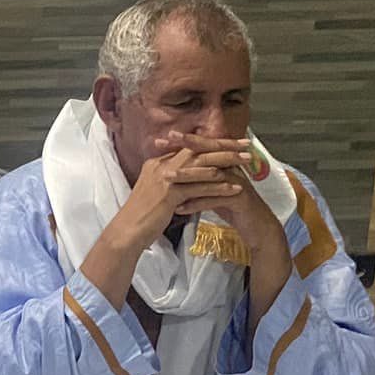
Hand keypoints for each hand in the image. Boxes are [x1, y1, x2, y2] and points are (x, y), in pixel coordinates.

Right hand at [117, 138, 252, 245]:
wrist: (127, 231)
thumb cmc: (143, 216)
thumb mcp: (157, 192)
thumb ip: (172, 182)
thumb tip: (189, 178)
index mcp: (157, 163)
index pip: (189, 148)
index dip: (211, 144)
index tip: (231, 142)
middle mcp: (161, 165)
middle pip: (198, 150)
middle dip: (224, 147)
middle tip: (246, 145)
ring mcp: (165, 178)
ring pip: (202, 165)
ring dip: (228, 163)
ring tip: (247, 162)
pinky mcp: (170, 192)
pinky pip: (200, 187)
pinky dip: (220, 187)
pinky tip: (236, 188)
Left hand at [163, 131, 283, 253]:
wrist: (254, 225)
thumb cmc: (229, 205)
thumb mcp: (211, 188)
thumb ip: (198, 176)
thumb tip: (174, 168)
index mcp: (224, 163)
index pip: (203, 147)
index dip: (182, 142)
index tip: (159, 140)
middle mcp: (232, 168)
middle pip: (208, 153)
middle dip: (184, 147)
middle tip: (161, 143)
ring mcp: (237, 182)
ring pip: (211, 175)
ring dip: (187, 176)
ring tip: (166, 177)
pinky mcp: (240, 199)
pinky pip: (216, 199)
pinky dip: (197, 204)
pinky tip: (180, 208)